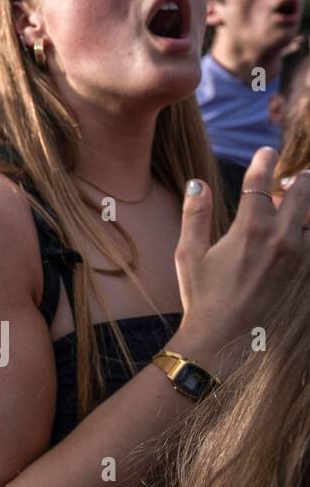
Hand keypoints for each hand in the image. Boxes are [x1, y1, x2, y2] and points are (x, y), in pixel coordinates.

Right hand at [171, 147, 309, 375]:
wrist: (225, 336)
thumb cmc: (201, 294)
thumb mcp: (188, 253)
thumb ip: (195, 214)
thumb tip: (196, 183)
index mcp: (249, 229)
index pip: (261, 182)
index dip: (264, 161)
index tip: (266, 150)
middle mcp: (280, 239)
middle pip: (303, 193)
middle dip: (299, 179)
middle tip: (290, 178)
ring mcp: (298, 257)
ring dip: (306, 205)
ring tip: (294, 203)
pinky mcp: (304, 274)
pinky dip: (307, 232)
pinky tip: (296, 232)